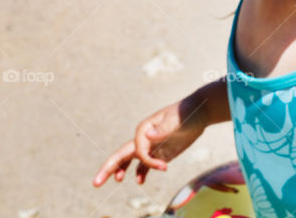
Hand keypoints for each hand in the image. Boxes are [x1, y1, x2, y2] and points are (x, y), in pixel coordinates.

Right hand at [92, 98, 206, 186]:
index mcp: (144, 129)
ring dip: (121, 170)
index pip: (137, 151)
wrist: (199, 112)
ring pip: (130, 160)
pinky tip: (140, 181)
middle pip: (121, 155)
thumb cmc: (187, 113)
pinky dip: (141, 173)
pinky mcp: (160, 152)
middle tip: (96, 183)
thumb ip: (162, 128)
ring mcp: (151, 146)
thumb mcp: (177, 120)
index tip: (163, 166)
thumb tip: (147, 135)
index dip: (147, 161)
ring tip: (117, 181)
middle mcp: (144, 138)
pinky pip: (145, 165)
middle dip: (108, 168)